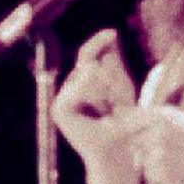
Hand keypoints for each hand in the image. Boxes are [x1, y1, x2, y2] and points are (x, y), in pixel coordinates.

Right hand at [55, 29, 144, 168]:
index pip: (87, 55)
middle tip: (118, 99)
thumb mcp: (122, 86)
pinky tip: (102, 108)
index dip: (98, 42)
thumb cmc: (124, 123)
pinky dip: (95, 92)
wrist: (119, 151)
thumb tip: (111, 33)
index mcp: (81, 84)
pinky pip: (80, 85)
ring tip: (111, 109)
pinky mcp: (60, 109)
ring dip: (106, 86)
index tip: (113, 32)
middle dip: (109, 74)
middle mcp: (68, 90)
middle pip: (87, 61)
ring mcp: (62, 100)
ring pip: (86, 72)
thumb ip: (113, 61)